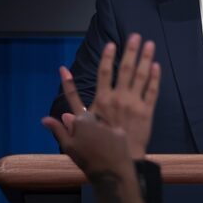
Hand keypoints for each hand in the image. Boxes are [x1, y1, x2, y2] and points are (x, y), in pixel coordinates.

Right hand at [42, 111, 148, 202]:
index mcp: (81, 121)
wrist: (110, 173)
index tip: (72, 103)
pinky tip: (109, 151)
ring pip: (102, 126)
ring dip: (99, 133)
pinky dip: (111, 139)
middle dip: (87, 125)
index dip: (74, 108)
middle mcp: (97, 119)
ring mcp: (110, 125)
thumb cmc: (85, 161)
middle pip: (90, 118)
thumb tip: (45, 118)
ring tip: (99, 149)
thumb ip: (58, 130)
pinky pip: (113, 133)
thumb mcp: (67, 147)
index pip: (76, 108)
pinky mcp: (121, 133)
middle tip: (86, 142)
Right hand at [52, 33, 160, 158]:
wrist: (117, 166)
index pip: (102, 74)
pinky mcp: (147, 113)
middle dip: (130, 51)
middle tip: (134, 36)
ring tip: (149, 43)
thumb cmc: (94, 154)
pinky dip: (155, 78)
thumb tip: (45, 119)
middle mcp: (118, 99)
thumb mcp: (72, 140)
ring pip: (141, 76)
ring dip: (145, 58)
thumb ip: (62, 126)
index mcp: (101, 102)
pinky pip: (152, 91)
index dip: (106, 57)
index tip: (110, 44)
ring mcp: (134, 104)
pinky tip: (156, 66)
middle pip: (124, 69)